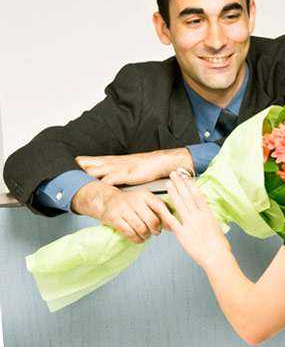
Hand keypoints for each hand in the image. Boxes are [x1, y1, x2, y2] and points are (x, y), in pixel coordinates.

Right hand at [72, 180, 166, 243]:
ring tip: (147, 236)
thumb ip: (159, 209)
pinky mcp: (114, 218)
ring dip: (146, 236)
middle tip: (156, 232)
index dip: (167, 219)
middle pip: (152, 220)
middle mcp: (135, 200)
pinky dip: (137, 239)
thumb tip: (174, 222)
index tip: (170, 227)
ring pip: (141, 228)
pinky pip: (129, 233)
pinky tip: (139, 239)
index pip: (160, 206)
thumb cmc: (131, 203)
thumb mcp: (145, 200)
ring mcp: (123, 209)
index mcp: (145, 195)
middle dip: (156, 230)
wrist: (107, 200)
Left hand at [76, 148, 193, 185]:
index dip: (80, 162)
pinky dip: (100, 184)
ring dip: (84, 174)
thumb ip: (118, 172)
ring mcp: (119, 168)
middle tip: (62, 171)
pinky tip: (93, 187)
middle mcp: (113, 163)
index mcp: (113, 161)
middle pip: (90, 163)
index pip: (92, 160)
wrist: (161, 161)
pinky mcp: (126, 174)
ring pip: (96, 170)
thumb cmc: (147, 166)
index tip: (67, 164)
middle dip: (76, 167)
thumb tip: (110, 179)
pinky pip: (110, 180)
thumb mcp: (128, 167)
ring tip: (71, 179)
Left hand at [155, 170, 230, 267]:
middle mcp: (198, 215)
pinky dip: (165, 212)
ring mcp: (190, 224)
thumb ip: (210, 219)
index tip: (186, 176)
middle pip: (187, 196)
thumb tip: (206, 214)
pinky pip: (172, 221)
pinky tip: (160, 204)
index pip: (198, 194)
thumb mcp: (217, 228)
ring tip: (169, 183)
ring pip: (180, 204)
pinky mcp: (182, 233)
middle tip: (174, 174)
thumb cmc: (220, 246)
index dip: (191, 184)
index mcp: (208, 213)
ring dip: (174, 192)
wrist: (216, 257)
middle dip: (180, 184)